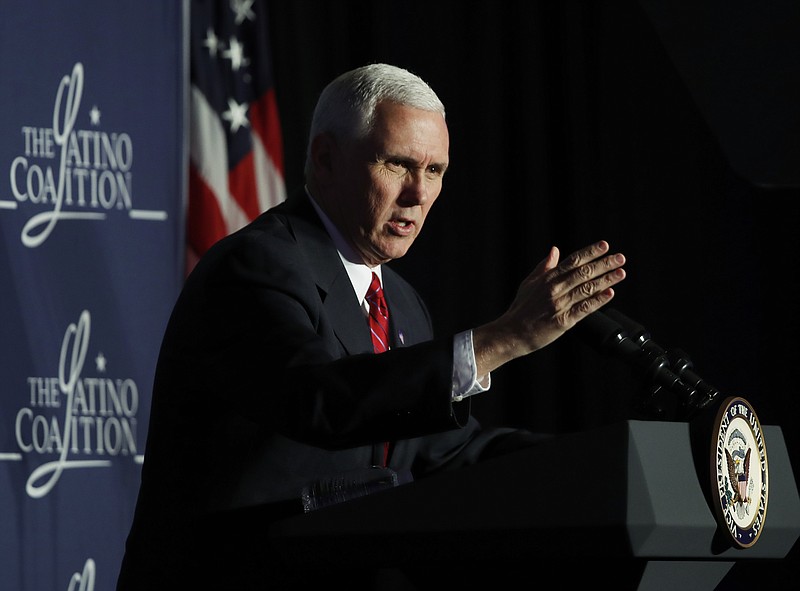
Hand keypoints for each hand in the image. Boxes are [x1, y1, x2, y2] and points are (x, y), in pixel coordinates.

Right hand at [473, 240, 625, 375]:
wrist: (511, 333)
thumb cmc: (520, 309)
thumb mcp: (529, 283)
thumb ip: (544, 267)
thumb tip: (555, 250)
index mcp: (547, 278)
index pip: (572, 261)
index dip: (590, 252)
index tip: (605, 246)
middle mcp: (554, 289)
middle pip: (583, 272)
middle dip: (604, 264)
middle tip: (620, 258)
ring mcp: (559, 304)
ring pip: (587, 288)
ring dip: (606, 280)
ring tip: (621, 273)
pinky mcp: (563, 321)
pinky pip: (584, 308)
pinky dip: (598, 300)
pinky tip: (610, 294)